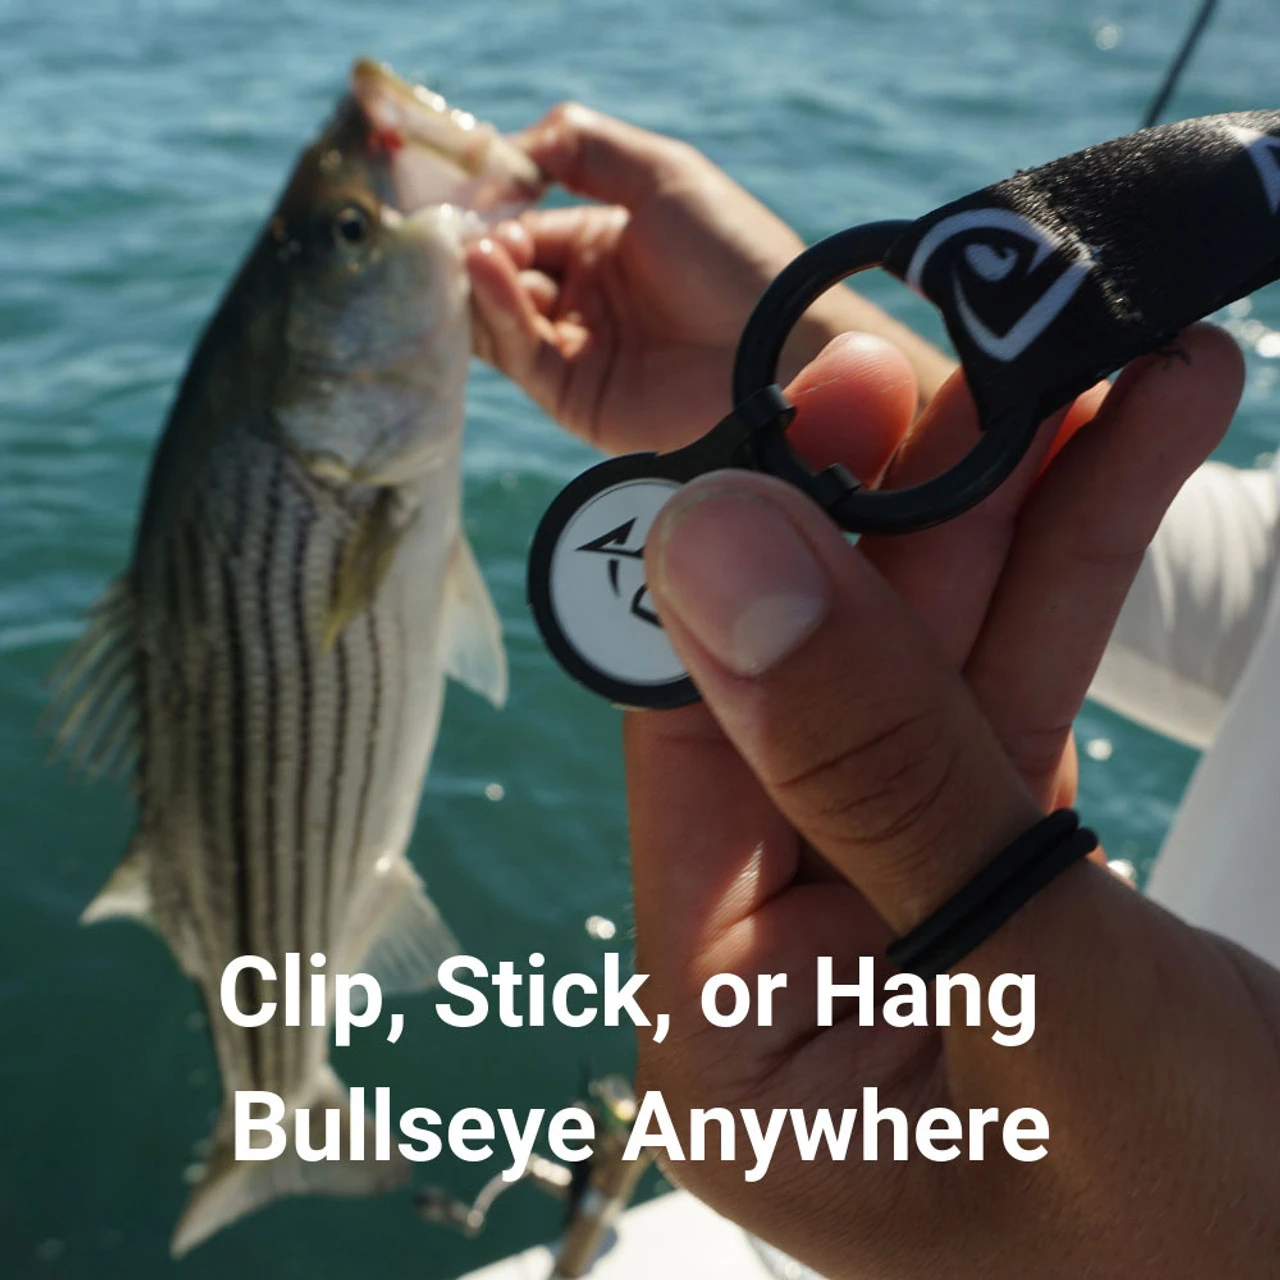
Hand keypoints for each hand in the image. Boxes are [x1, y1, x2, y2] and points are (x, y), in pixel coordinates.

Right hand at [467, 103, 953, 455]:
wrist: (777, 347)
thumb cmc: (732, 252)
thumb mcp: (660, 172)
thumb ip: (580, 146)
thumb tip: (501, 153)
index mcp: (604, 243)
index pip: (523, 224)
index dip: (491, 207)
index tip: (460, 189)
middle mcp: (586, 298)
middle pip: (501, 272)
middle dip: (474, 246)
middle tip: (450, 226)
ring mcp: (579, 349)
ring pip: (499, 314)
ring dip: (478, 279)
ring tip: (470, 248)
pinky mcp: (575, 398)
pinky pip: (520, 353)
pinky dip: (499, 311)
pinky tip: (489, 271)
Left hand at [627, 326, 1279, 1277]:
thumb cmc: (1243, 1230)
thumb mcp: (1052, 995)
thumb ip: (878, 770)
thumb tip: (709, 544)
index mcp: (729, 1035)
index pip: (694, 744)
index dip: (763, 549)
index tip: (838, 389)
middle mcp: (781, 963)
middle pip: (815, 680)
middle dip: (916, 508)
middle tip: (983, 346)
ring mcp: (884, 908)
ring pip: (927, 668)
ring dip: (1017, 513)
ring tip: (1091, 357)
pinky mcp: (989, 873)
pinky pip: (1012, 700)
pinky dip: (1075, 581)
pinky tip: (1126, 448)